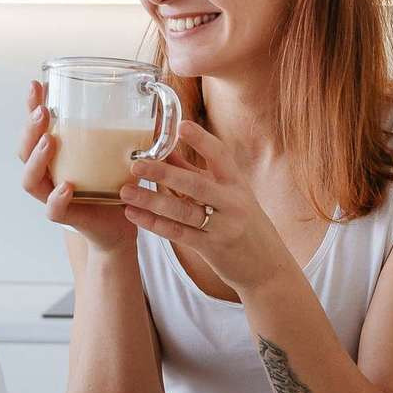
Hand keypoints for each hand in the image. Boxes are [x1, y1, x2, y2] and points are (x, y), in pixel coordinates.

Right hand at [17, 80, 138, 256]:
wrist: (122, 223)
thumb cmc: (117, 183)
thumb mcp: (121, 151)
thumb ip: (130, 128)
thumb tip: (155, 92)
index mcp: (57, 154)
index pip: (36, 128)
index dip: (32, 106)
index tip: (37, 84)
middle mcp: (49, 173)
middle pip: (25, 150)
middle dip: (30, 128)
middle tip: (43, 111)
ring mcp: (54, 196)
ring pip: (31, 180)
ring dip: (37, 159)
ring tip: (50, 141)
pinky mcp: (68, 217)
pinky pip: (53, 210)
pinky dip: (57, 199)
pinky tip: (66, 187)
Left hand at [119, 120, 290, 293]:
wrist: (266, 267)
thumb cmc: (243, 223)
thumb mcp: (227, 194)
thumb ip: (197, 173)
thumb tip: (167, 151)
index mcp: (237, 184)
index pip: (221, 156)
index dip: (202, 140)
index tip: (181, 125)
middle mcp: (233, 203)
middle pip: (197, 185)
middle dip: (165, 173)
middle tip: (137, 165)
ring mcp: (224, 227)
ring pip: (183, 212)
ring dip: (152, 200)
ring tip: (125, 191)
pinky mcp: (212, 249)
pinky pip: (178, 234)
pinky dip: (154, 223)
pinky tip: (133, 214)